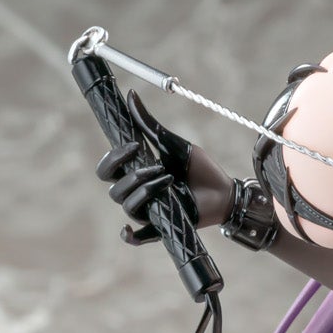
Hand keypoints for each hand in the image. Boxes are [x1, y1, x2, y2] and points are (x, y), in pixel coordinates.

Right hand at [94, 90, 233, 241]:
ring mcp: (149, 211)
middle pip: (114, 190)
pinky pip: (139, 238)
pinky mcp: (161, 227)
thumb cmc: (199, 167)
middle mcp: (138, 193)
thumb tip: (132, 95)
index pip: (108, 170)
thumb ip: (150, 124)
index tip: (134, 146)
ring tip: (168, 181)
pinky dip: (131, 236)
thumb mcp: (173, 143)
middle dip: (131, 177)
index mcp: (136, 172)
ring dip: (144, 192)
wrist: (224, 190)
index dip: (113, 159)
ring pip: (128, 207)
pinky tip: (128, 229)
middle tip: (155, 167)